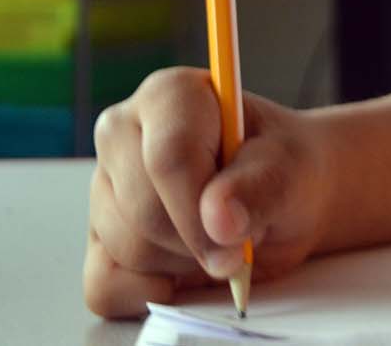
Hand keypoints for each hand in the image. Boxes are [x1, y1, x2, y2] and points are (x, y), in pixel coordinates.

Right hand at [83, 67, 333, 317]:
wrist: (283, 197)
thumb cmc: (283, 170)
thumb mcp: (290, 171)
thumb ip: (260, 188)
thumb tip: (218, 217)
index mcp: (169, 97)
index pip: (168, 159)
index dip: (200, 211)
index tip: (235, 244)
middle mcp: (123, 134)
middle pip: (143, 210)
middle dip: (197, 241)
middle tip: (238, 240)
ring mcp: (104, 186)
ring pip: (127, 249)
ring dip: (183, 264)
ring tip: (216, 241)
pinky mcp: (99, 237)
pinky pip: (104, 285)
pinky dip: (148, 294)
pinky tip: (183, 276)